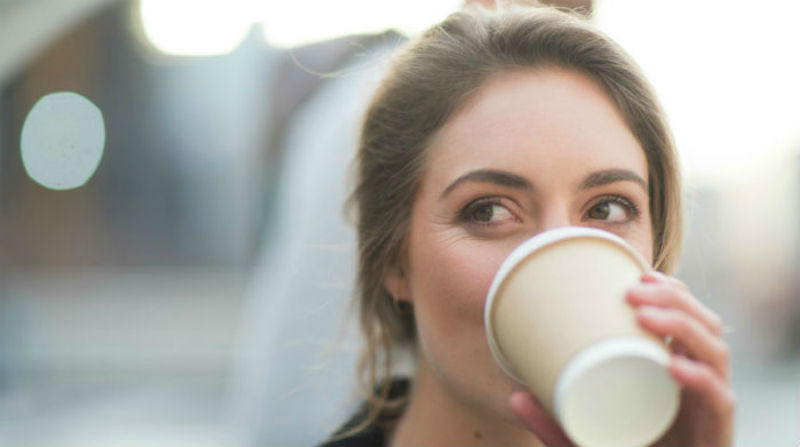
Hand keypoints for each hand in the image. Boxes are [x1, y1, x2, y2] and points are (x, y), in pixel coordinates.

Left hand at [508, 271, 734, 445]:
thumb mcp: (584, 440)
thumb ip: (553, 424)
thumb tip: (515, 398)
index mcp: (679, 379)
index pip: (690, 322)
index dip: (671, 292)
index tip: (637, 276)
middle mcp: (701, 389)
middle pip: (706, 328)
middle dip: (674, 299)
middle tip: (633, 290)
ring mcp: (711, 413)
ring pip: (716, 355)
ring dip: (683, 325)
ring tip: (644, 315)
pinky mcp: (717, 439)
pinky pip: (719, 403)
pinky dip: (700, 380)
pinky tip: (673, 366)